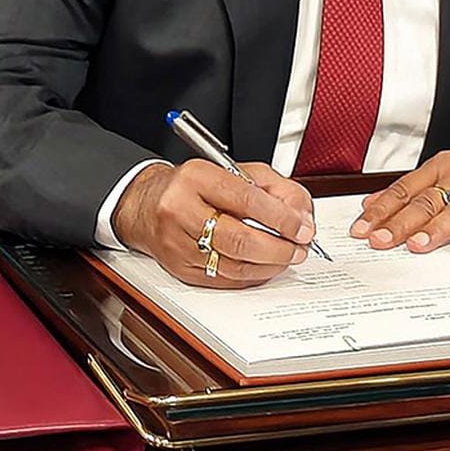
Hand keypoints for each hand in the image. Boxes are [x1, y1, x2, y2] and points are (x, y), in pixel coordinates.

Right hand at [112, 160, 314, 288]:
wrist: (145, 204)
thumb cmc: (193, 186)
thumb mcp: (235, 170)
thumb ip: (273, 187)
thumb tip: (301, 215)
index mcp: (197, 178)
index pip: (247, 200)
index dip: (282, 218)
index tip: (303, 227)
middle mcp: (181, 210)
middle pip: (239, 239)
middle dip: (279, 248)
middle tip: (300, 247)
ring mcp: (176, 243)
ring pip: (232, 265)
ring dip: (269, 265)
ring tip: (287, 257)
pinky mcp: (178, 268)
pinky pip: (222, 279)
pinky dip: (251, 277)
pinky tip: (265, 267)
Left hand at [350, 119, 449, 252]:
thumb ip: (417, 186)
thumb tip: (375, 203)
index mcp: (446, 166)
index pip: (407, 189)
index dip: (383, 209)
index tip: (362, 228)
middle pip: (428, 201)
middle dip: (401, 223)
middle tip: (380, 241)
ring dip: (437, 228)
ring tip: (418, 245)